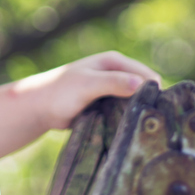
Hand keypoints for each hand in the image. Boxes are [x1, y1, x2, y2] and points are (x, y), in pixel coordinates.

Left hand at [28, 51, 160, 130]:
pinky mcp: (107, 106)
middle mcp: (117, 74)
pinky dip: (128, 121)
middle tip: (150, 126)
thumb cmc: (60, 92)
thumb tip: (142, 83)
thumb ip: (113, 82)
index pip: (147, 75)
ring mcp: (112, 91)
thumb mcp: (87, 84)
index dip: (154, 91)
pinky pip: (125, 113)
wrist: (38, 108)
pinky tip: (130, 133)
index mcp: (115, 62)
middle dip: (147, 104)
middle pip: (144, 90)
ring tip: (142, 132)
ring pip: (135, 103)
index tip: (156, 112)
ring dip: (138, 114)